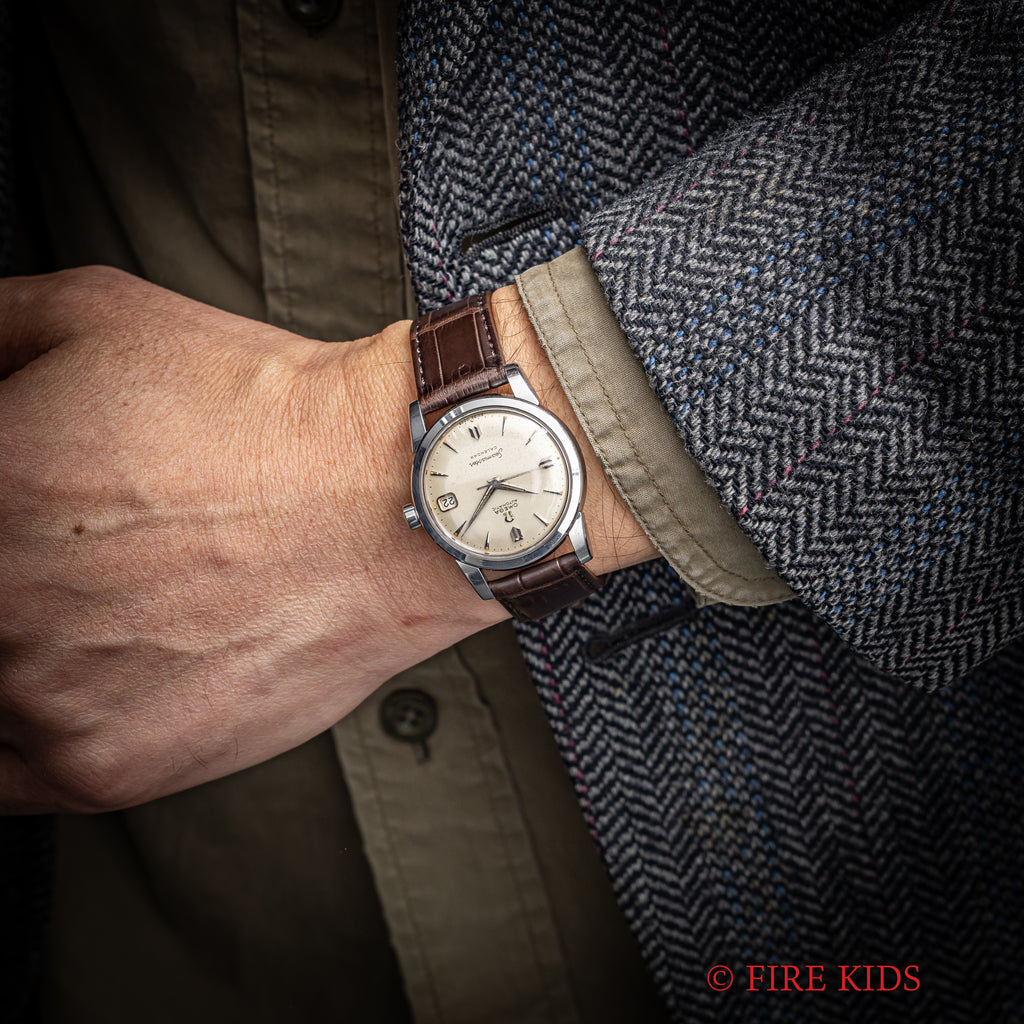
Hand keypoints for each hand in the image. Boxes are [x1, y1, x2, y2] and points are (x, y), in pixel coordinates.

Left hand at [0, 269, 654, 812]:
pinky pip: (1, 768)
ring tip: (95, 601)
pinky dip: (22, 721)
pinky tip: (82, 667)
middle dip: (9, 576)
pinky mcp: (99, 767)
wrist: (390, 499)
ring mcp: (34, 699)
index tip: (8, 518)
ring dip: (15, 642)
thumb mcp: (93, 314)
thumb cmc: (261, 412)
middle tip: (62, 559)